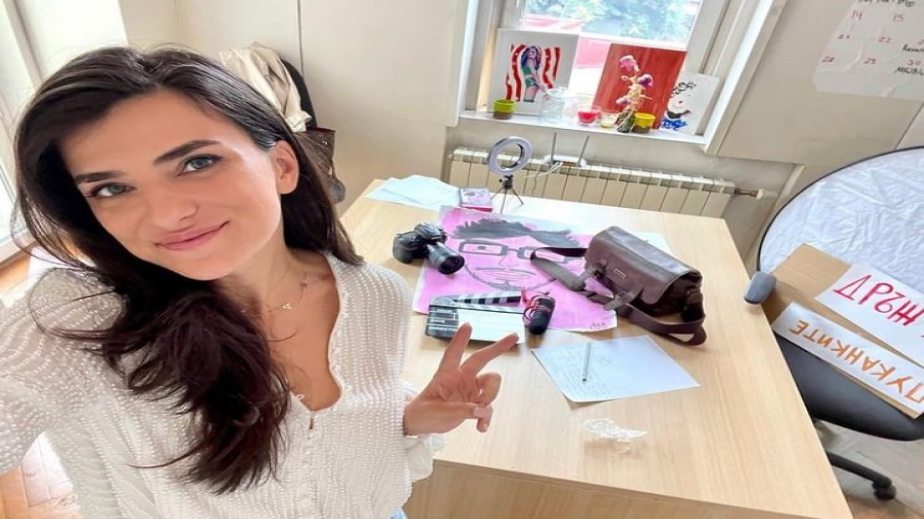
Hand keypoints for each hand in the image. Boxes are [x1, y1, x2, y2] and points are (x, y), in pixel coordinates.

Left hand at [403, 323, 517, 435]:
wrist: (421, 426)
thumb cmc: (422, 413)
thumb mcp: (437, 411)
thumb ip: (460, 409)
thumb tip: (481, 409)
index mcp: (446, 374)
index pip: (454, 353)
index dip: (460, 339)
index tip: (468, 324)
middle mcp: (461, 378)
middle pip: (481, 359)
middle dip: (497, 348)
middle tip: (513, 337)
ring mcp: (469, 390)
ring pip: (491, 384)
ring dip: (490, 397)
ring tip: (479, 414)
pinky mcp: (473, 404)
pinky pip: (488, 407)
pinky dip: (486, 417)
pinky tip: (480, 428)